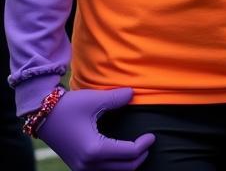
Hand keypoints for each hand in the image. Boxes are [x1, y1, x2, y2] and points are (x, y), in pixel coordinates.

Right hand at [37, 87, 154, 170]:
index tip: (152, 135)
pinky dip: (116, 166)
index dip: (144, 145)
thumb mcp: (95, 99)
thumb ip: (118, 98)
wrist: (42, 115)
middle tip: (148, 142)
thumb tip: (134, 94)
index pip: (129, 153)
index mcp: (94, 150)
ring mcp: (81, 169)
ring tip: (138, 148)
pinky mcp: (77, 167)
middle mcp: (87, 164)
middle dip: (140, 157)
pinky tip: (121, 153)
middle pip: (124, 168)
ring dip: (128, 163)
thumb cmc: (68, 106)